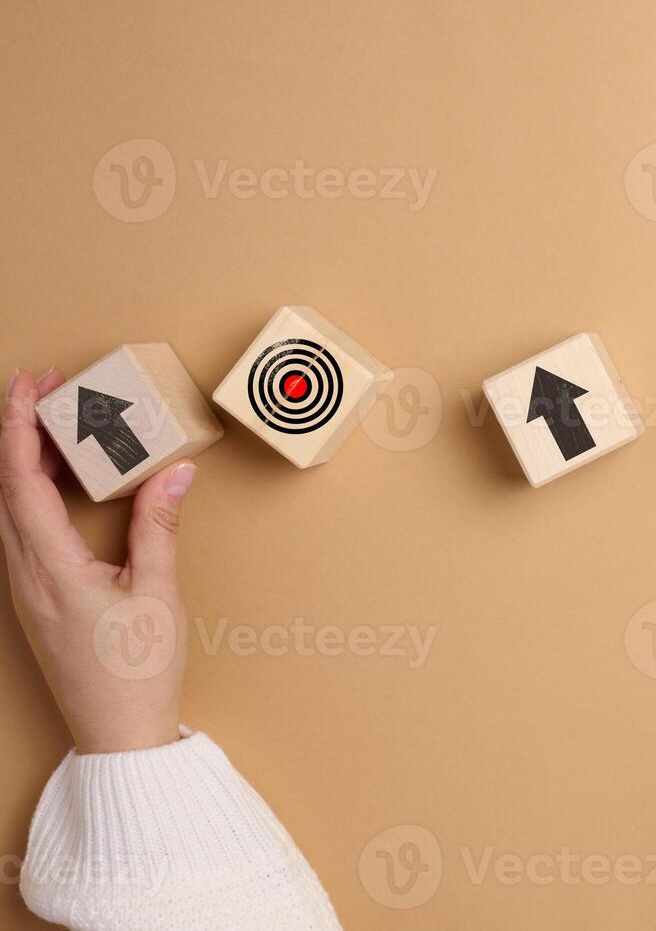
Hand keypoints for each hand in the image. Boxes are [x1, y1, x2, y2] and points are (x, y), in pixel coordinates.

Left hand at [1, 368, 195, 752]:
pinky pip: (22, 532)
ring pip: (9, 509)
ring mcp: (25, 590)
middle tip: (45, 391)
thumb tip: (173, 471)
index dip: (17, 427)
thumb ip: (160, 526)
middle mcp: (24, 576)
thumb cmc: (138, 674)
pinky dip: (35, 494)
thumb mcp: (158, 593)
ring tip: (56, 428)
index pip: (19, 481)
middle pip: (4, 488)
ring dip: (25, 462)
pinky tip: (64, 486)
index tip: (28, 385)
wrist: (118, 736)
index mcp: (49, 568)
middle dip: (18, 432)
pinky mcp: (37, 600)